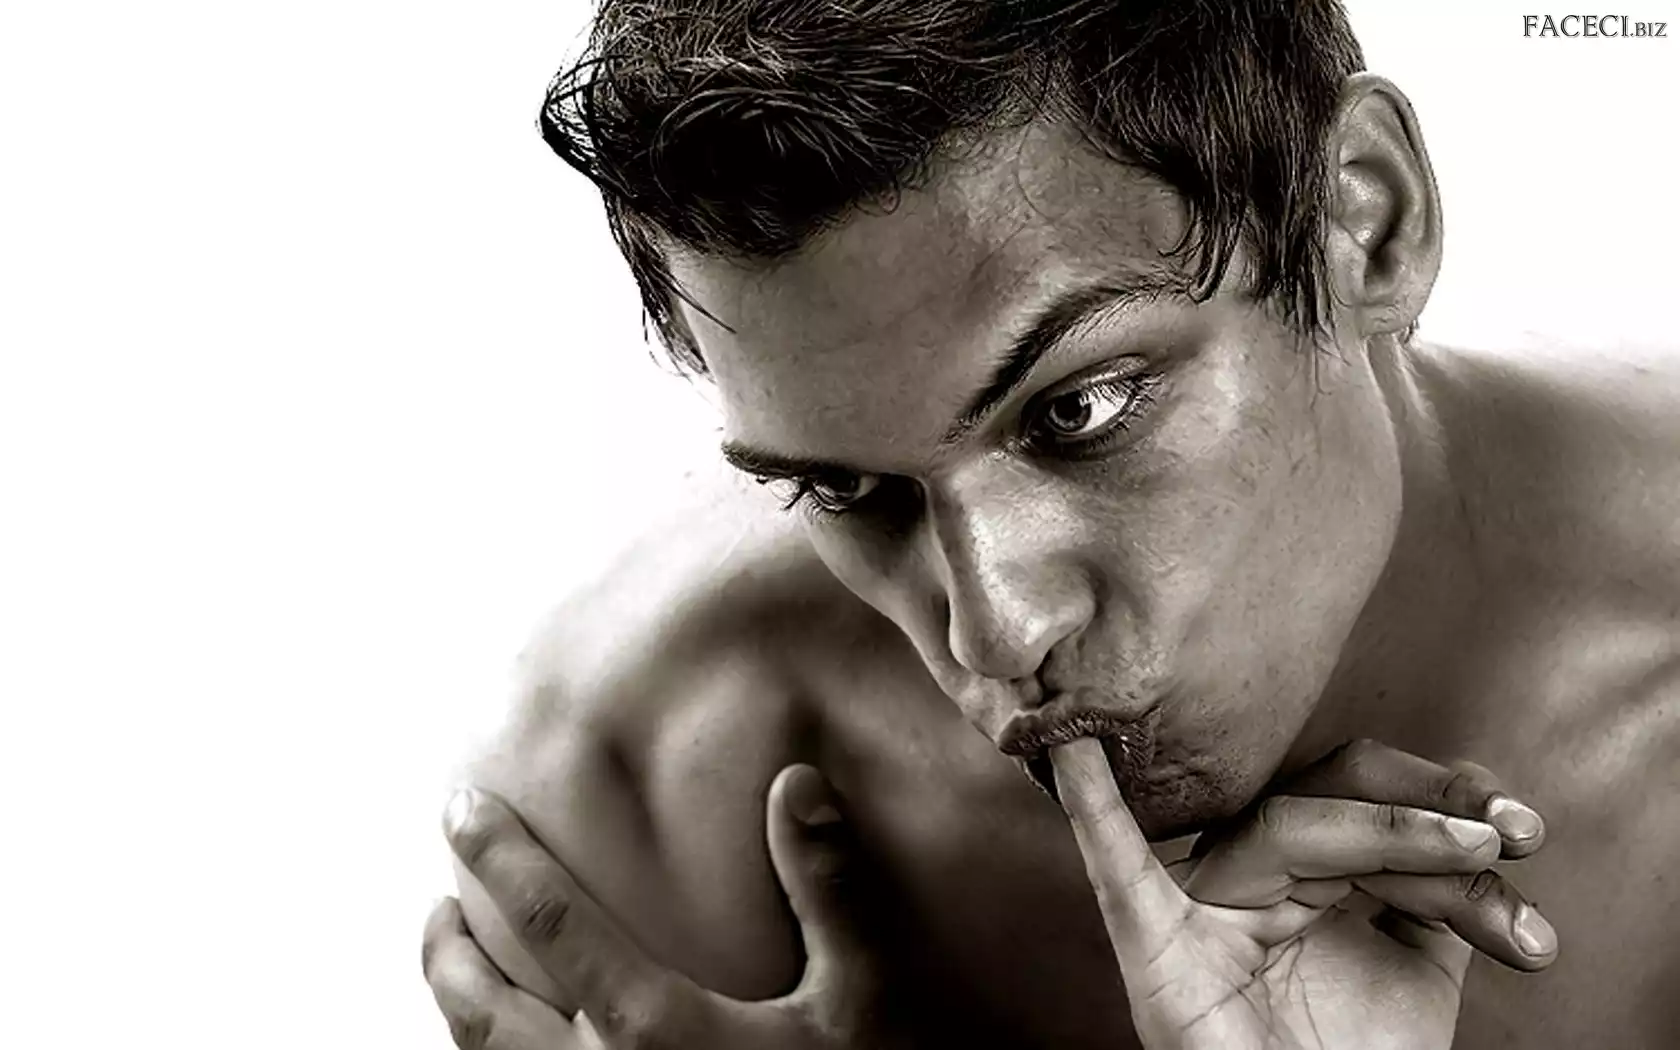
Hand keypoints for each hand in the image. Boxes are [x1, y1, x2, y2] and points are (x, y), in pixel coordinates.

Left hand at [422, 765, 894, 1049]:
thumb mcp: (866, 1000)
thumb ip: (829, 891)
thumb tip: (795, 783)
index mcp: (652, 1030)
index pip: (549, 920)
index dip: (500, 855)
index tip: (462, 804)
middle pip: (478, 1010)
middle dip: (445, 949)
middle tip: (441, 901)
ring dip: (454, 1010)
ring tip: (457, 965)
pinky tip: (516, 1048)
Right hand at [1054, 737, 1558, 1049]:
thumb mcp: (1414, 967)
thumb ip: (1436, 892)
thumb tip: (1481, 812)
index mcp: (1292, 873)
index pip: (1362, 801)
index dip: (1443, 804)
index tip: (1526, 829)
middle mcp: (1242, 875)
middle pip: (1329, 799)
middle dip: (1430, 813)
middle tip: (1516, 835)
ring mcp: (1199, 906)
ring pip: (1284, 832)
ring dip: (1391, 829)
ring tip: (1482, 847)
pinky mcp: (1152, 946)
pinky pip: (1119, 875)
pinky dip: (1093, 813)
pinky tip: (1079, 756)